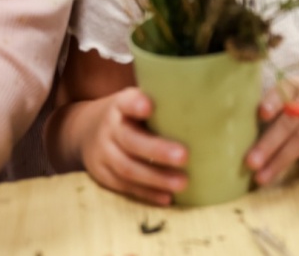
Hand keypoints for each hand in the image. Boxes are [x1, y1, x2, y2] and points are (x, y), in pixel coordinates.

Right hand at [79, 88, 187, 205]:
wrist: (85, 130)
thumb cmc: (129, 114)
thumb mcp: (136, 100)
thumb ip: (162, 103)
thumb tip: (212, 106)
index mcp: (120, 106)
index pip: (126, 102)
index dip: (136, 104)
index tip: (149, 107)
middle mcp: (109, 129)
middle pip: (130, 141)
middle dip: (158, 150)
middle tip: (185, 156)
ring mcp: (103, 154)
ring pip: (128, 169)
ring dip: (156, 178)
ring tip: (183, 183)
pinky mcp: (102, 175)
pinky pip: (125, 187)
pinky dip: (147, 193)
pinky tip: (167, 198)